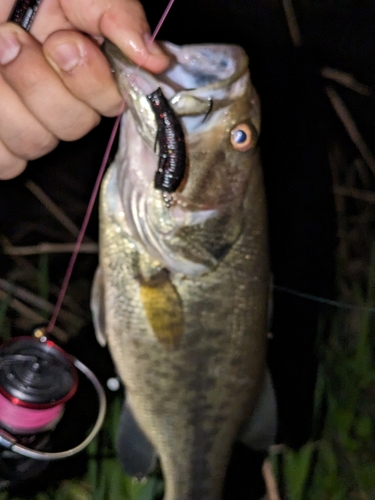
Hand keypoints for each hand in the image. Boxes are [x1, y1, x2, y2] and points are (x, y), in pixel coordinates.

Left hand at [0, 0, 168, 178]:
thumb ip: (113, 12)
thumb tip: (156, 61)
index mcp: (83, 65)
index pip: (111, 102)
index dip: (91, 82)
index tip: (63, 42)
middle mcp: (61, 98)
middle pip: (74, 128)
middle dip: (40, 84)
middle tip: (10, 40)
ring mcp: (28, 124)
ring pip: (37, 145)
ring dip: (8, 101)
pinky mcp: (1, 145)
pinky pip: (9, 163)